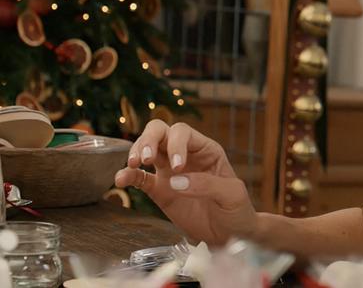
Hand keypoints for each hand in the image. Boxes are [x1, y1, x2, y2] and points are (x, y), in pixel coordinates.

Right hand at [114, 120, 256, 245]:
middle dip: (149, 140)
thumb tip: (176, 181)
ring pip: (147, 150)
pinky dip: (128, 176)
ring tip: (132, 165)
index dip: (176, 144)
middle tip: (145, 158)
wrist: (230, 234)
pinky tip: (120, 179)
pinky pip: (139, 178)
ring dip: (136, 152)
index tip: (177, 168)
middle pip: (161, 132)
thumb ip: (207, 185)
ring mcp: (169, 172)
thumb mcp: (232, 194)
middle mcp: (185, 155)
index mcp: (206, 150)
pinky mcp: (159, 191)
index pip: (183, 133)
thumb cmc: (236, 209)